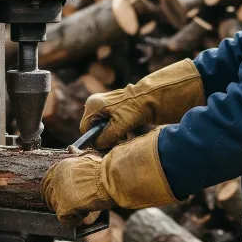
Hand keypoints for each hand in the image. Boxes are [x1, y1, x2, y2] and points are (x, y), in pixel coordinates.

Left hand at [41, 153, 113, 225]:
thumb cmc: (101, 169)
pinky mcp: (65, 207)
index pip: (46, 182)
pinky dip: (73, 220)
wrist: (109, 178)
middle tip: (71, 205)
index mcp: (59, 168)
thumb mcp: (85, 158)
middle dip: (58, 202)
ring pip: (57, 208)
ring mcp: (59, 193)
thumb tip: (70, 147)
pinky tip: (82, 216)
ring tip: (81, 209)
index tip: (59, 195)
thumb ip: (75, 155)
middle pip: (49, 197)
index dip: (53, 191)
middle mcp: (56, 180)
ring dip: (67, 210)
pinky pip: (64, 219)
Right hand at [79, 59, 204, 148]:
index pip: (85, 129)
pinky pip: (113, 125)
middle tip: (122, 139)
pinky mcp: (116, 108)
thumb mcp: (120, 124)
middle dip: (107, 137)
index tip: (109, 145)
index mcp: (93, 105)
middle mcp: (97, 104)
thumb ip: (106, 136)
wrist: (155, 96)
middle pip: (95, 129)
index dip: (95, 140)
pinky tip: (131, 130)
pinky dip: (121, 131)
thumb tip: (98, 144)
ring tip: (128, 134)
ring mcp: (106, 105)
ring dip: (115, 135)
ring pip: (105, 129)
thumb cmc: (138, 108)